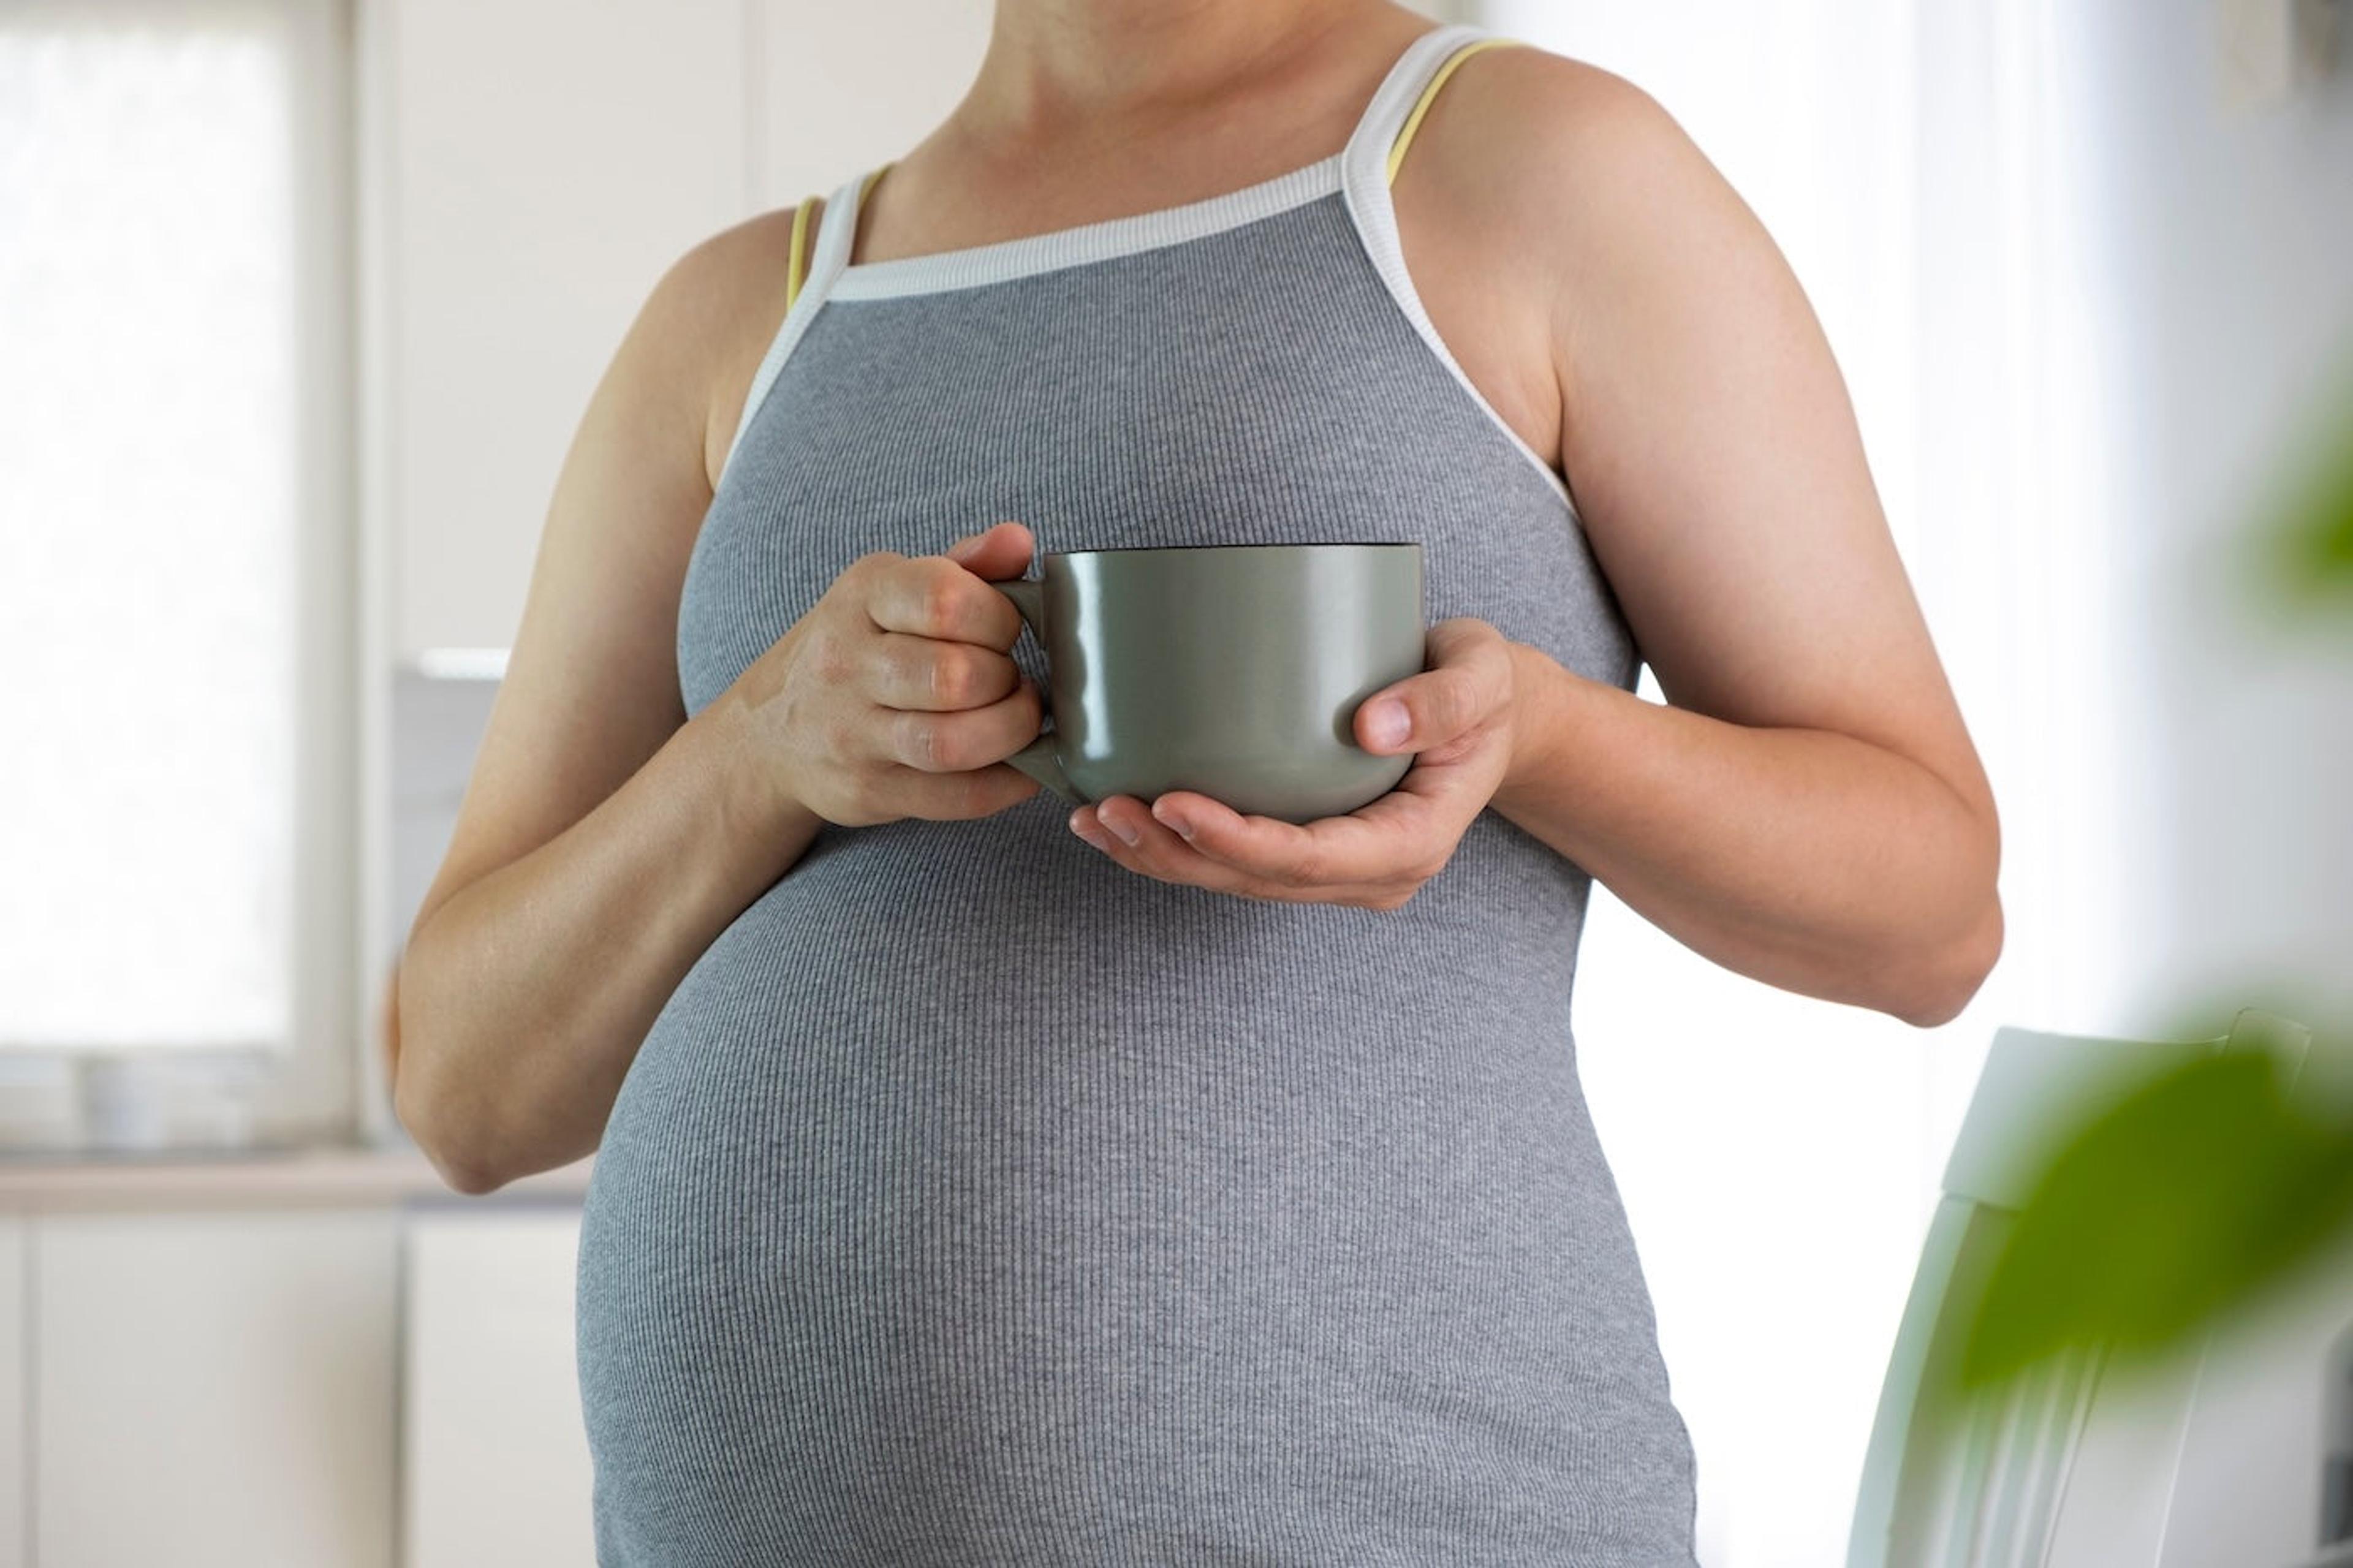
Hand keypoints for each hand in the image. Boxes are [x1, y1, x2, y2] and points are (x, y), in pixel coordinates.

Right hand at [717, 521, 1045, 827]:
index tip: (1007, 629)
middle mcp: (847, 664)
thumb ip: (964, 566)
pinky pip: (956, 797)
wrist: (767, 734)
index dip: (999, 617)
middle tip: (1012, 680)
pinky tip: (1022, 767)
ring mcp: (852, 735)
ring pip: (951, 743)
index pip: (945, 600)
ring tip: (1017, 719)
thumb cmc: (857, 650)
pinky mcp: (868, 791)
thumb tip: (1019, 540)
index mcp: (862, 598)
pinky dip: (1006, 783)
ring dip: (1009, 732)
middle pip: (954, 677)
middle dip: (1007, 680)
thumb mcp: (893, 591)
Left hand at [1068, 618, 1525, 909]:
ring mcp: (1338, 872)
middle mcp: (1370, 875)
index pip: (1309, 860)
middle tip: (1104, 810)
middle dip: (1176, 854)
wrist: (1491, 716)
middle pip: (1257, 882)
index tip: (1172, 801)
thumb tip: (1371, 724)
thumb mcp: (1483, 678)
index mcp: (1411, 845)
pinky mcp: (1311, 852)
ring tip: (1092, 819)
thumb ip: (1441, 700)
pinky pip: (1236, 864)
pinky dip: (1175, 847)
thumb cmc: (1484, 692)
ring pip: (1236, 883)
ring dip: (1161, 858)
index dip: (1235, 841)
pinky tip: (1118, 820)